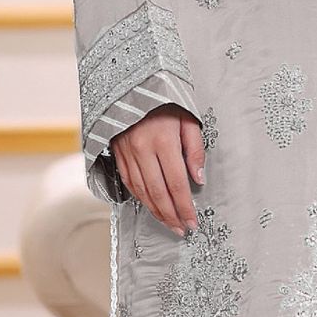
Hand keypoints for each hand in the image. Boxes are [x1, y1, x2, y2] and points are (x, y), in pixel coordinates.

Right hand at [110, 104, 204, 235]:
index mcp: (163, 140)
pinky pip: (130, 184)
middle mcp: (143, 150)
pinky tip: (151, 207)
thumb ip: (194, 149)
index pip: (176, 183)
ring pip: (142, 192)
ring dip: (156, 212)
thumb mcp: (188, 118)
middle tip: (182, 229)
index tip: (192, 221)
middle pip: (158, 193)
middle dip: (171, 215)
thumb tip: (198, 179)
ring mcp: (127, 154)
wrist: (133, 87)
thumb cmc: (165, 103)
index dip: (184, 205)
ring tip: (169, 223)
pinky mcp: (118, 155)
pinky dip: (141, 199)